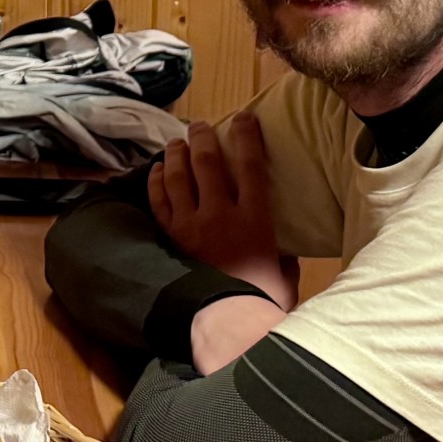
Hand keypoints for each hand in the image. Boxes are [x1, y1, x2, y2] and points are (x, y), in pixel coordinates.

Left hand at [149, 113, 294, 308]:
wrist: (228, 324)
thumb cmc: (265, 300)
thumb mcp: (285, 272)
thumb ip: (281, 251)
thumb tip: (280, 247)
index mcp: (255, 219)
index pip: (251, 166)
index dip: (247, 137)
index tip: (244, 117)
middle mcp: (220, 215)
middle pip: (208, 162)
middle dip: (203, 137)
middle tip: (199, 125)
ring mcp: (191, 226)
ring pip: (179, 177)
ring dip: (176, 154)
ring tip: (176, 142)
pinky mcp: (171, 240)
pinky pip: (159, 203)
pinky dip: (156, 183)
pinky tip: (157, 171)